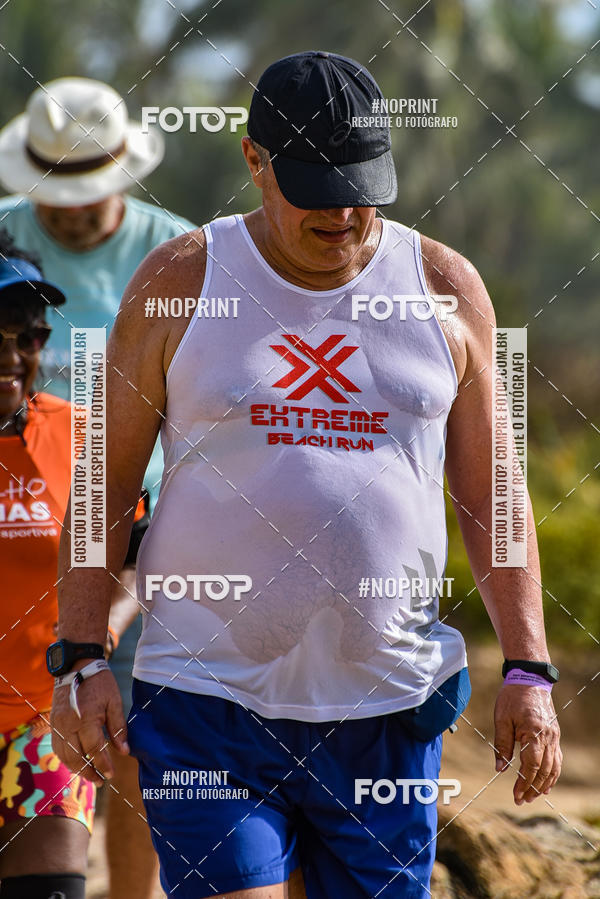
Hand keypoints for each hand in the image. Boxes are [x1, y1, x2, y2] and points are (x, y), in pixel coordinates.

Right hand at [50, 667, 128, 784]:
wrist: (77, 665)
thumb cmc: (100, 682)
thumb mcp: (114, 701)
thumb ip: (118, 728)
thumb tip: (124, 751)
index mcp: (87, 719)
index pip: (95, 750)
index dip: (103, 765)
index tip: (111, 776)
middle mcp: (69, 724)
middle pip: (77, 758)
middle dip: (89, 772)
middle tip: (100, 781)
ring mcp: (58, 725)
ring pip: (64, 756)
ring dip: (76, 768)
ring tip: (89, 774)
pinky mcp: (53, 723)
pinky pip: (57, 747)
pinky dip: (66, 758)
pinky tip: (76, 762)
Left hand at [493, 684, 561, 804]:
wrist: (529, 678)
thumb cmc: (512, 697)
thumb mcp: (501, 719)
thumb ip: (501, 744)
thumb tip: (499, 769)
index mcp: (534, 733)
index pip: (531, 766)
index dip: (524, 783)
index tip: (516, 796)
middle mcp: (548, 737)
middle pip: (544, 771)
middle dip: (533, 788)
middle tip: (522, 801)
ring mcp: (554, 737)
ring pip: (554, 768)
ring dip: (544, 784)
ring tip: (533, 796)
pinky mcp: (555, 735)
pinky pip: (557, 759)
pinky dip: (552, 774)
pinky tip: (545, 783)